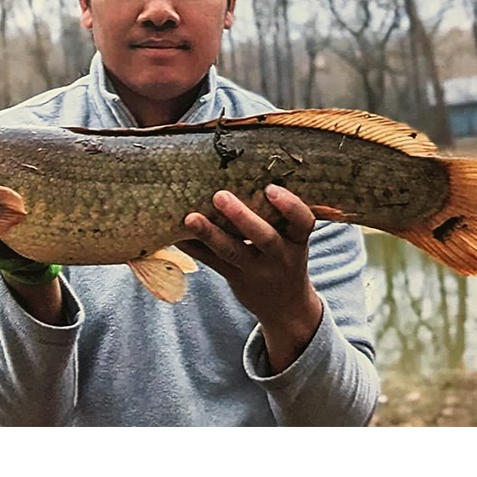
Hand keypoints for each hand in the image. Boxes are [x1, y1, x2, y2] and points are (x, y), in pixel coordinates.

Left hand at [177, 184, 322, 372]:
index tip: (271, 189)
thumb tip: (244, 171)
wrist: (286, 306)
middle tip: (220, 196)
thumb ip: (279, 214)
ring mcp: (257, 270)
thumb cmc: (286, 255)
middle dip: (242, 217)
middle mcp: (280, 256)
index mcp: (297, 240)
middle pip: (263, 237)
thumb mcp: (292, 237)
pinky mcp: (236, 279)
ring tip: (190, 218)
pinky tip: (175, 235)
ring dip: (210, 234)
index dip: (289, 206)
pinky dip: (194, 247)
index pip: (302, 221)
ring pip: (232, 252)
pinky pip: (213, 262)